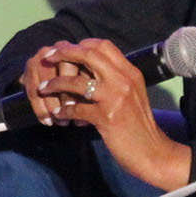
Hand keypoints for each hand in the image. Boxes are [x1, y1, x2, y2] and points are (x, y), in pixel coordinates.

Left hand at [24, 39, 192, 191]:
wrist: (152, 152)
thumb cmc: (138, 125)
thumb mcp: (132, 95)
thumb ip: (114, 80)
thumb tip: (87, 71)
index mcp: (130, 72)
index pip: (103, 45)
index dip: (80, 45)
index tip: (65, 50)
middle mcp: (124, 80)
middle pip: (89, 55)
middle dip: (64, 53)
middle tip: (47, 58)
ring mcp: (116, 98)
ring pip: (77, 82)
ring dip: (55, 84)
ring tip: (42, 90)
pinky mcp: (107, 118)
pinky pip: (76, 109)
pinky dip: (63, 111)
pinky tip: (57, 115)